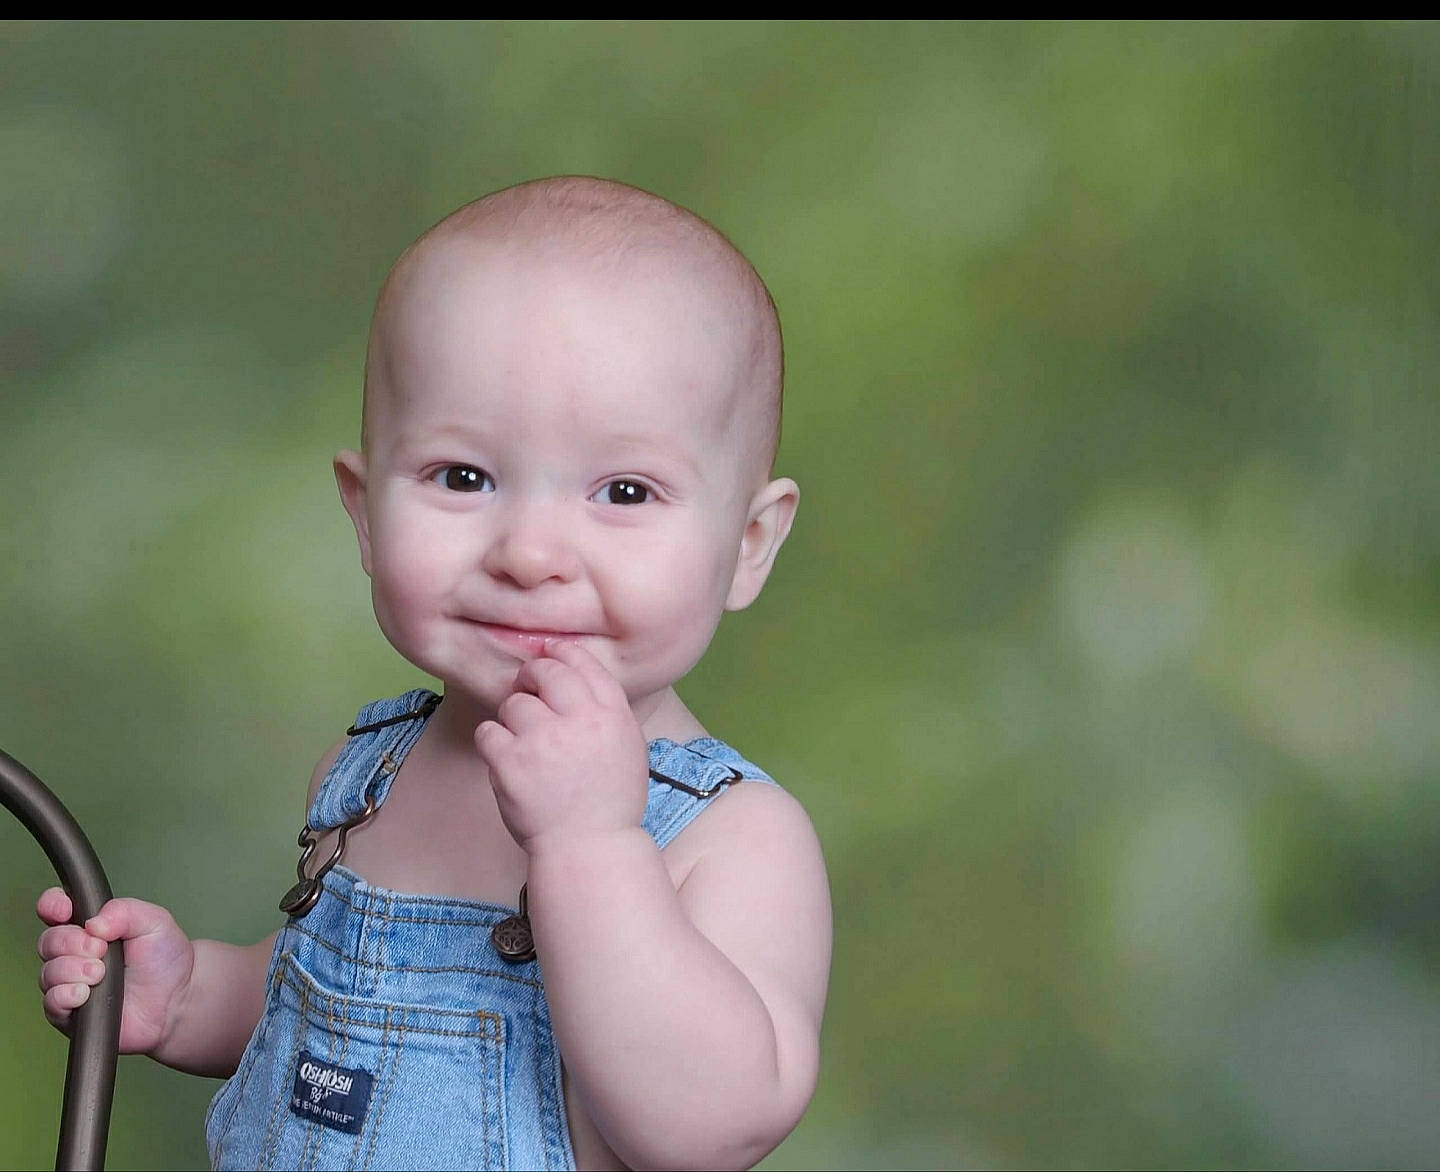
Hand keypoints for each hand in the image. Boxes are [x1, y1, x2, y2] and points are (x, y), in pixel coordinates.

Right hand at [36, 888, 195, 1056]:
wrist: (176, 998)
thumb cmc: (163, 959)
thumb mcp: (153, 921)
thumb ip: (124, 911)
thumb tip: (94, 923)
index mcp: (90, 926)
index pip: (55, 909)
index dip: (52, 905)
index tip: (65, 911)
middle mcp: (74, 954)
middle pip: (48, 941)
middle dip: (72, 942)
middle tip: (101, 949)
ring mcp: (70, 983)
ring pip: (48, 972)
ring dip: (73, 970)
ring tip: (101, 973)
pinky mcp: (71, 1012)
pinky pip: (51, 1002)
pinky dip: (65, 995)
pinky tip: (85, 993)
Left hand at [475, 640, 648, 851]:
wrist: (588, 849)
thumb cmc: (609, 800)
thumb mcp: (627, 747)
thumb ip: (606, 709)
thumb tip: (575, 673)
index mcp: (613, 716)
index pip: (585, 664)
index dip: (563, 652)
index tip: (549, 651)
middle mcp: (580, 721)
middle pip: (545, 672)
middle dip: (531, 675)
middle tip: (526, 689)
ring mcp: (543, 741)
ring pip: (514, 702)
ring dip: (513, 717)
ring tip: (523, 742)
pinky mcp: (510, 763)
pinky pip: (488, 731)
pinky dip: (493, 742)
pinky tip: (506, 759)